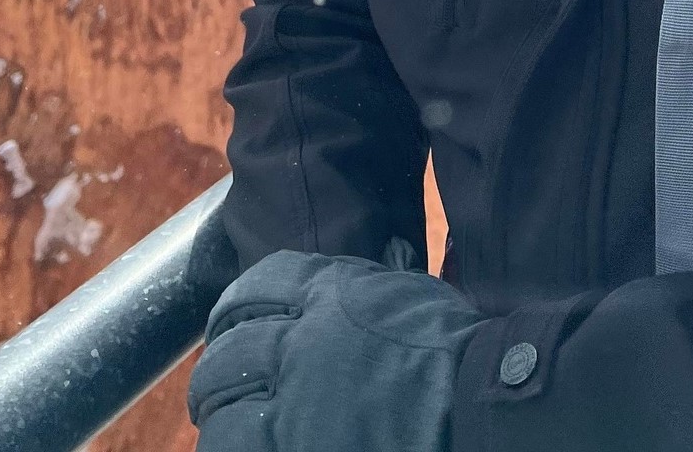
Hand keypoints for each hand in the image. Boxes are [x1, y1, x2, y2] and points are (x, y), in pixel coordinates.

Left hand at [188, 246, 484, 451]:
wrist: (475, 403)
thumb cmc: (456, 349)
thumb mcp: (410, 295)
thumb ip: (374, 285)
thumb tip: (385, 259)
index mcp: (330, 291)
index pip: (259, 284)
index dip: (237, 304)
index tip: (232, 322)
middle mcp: (300, 338)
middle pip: (231, 346)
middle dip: (219, 364)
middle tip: (218, 382)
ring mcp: (292, 398)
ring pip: (222, 400)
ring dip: (218, 410)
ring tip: (221, 422)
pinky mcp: (290, 444)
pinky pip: (235, 444)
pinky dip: (231, 442)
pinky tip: (239, 444)